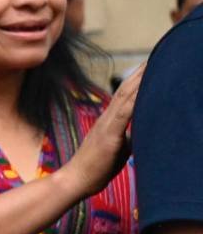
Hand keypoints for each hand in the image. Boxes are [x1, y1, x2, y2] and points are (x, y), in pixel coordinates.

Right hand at [63, 63, 142, 199]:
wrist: (76, 179)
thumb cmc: (97, 167)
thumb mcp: (119, 147)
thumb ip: (131, 135)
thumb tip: (146, 130)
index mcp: (110, 120)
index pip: (126, 94)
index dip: (139, 77)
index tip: (152, 62)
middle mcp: (108, 117)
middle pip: (126, 89)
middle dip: (142, 71)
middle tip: (157, 53)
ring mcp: (107, 125)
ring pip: (125, 97)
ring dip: (139, 80)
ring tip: (153, 64)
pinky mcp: (109, 136)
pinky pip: (123, 115)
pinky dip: (135, 101)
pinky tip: (144, 90)